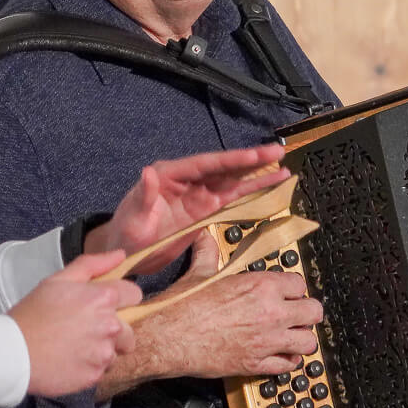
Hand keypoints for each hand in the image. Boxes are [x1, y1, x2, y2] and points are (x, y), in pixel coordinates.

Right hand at [10, 251, 143, 396]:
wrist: (13, 352)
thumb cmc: (33, 312)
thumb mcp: (57, 280)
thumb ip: (93, 264)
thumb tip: (121, 255)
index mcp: (103, 298)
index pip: (134, 294)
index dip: (120, 298)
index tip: (102, 304)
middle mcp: (110, 326)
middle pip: (129, 328)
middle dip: (113, 328)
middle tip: (85, 329)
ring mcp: (103, 354)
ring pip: (116, 351)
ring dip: (102, 349)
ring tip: (76, 347)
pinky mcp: (95, 376)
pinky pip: (102, 370)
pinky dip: (90, 366)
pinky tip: (70, 360)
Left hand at [85, 143, 288, 264]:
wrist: (127, 254)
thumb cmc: (125, 235)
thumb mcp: (132, 218)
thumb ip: (144, 196)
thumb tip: (149, 172)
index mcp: (170, 175)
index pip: (205, 164)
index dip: (231, 160)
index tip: (254, 156)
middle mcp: (187, 180)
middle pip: (223, 168)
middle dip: (251, 161)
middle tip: (277, 153)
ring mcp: (198, 194)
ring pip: (231, 180)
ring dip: (256, 175)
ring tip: (282, 166)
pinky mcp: (205, 209)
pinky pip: (231, 198)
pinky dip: (250, 192)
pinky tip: (270, 185)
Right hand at [96, 233, 323, 398]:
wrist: (167, 339)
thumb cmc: (182, 308)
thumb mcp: (198, 273)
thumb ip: (208, 253)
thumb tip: (204, 237)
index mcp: (259, 286)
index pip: (299, 283)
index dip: (293, 288)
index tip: (286, 291)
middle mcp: (270, 313)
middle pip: (314, 312)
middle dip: (306, 312)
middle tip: (295, 313)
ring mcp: (266, 341)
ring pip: (308, 342)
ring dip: (301, 338)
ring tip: (290, 336)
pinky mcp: (257, 365)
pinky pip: (289, 366)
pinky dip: (287, 361)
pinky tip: (277, 355)